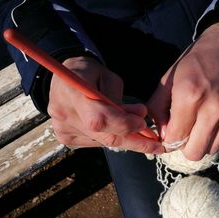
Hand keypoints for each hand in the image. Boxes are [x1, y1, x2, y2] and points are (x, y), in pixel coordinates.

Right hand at [48, 56, 163, 153]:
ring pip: (104, 142)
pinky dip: (111, 137)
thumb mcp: (107, 76)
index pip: (99, 118)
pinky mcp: (66, 138)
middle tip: (155, 143)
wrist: (63, 80)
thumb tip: (139, 117)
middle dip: (134, 141)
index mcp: (71, 93)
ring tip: (138, 129)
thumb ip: (120, 98)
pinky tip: (118, 129)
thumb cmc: (88, 73)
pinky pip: (97, 142)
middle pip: (105, 136)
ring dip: (126, 138)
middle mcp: (64, 115)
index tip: (143, 124)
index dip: (123, 124)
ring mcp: (63, 129)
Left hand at [148, 21, 218, 160]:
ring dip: (203, 140)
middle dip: (186, 147)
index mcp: (189, 96)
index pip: (175, 140)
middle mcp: (214, 107)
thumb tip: (163, 134)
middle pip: (195, 153)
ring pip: (213, 148)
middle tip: (185, 133)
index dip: (169, 142)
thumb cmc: (195, 61)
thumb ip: (157, 108)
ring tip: (201, 122)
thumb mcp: (168, 78)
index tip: (170, 136)